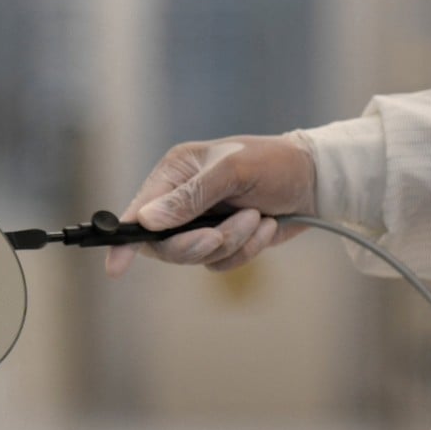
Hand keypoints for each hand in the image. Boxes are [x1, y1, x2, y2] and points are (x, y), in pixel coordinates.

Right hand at [105, 133, 316, 276]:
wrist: (316, 180)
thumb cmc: (274, 162)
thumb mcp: (233, 170)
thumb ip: (191, 196)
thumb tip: (147, 220)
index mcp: (174, 174)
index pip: (138, 213)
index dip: (123, 241)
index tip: (115, 267)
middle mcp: (181, 201)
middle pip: (164, 245)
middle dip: (195, 245)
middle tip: (219, 235)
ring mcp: (202, 224)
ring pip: (197, 257)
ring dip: (232, 241)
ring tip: (257, 216)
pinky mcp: (225, 242)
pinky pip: (223, 263)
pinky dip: (247, 249)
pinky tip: (267, 225)